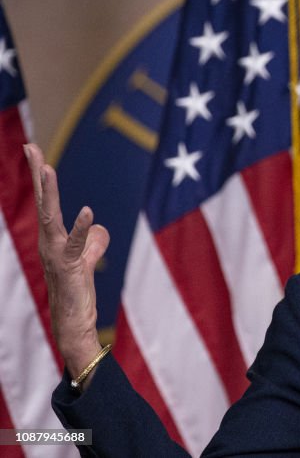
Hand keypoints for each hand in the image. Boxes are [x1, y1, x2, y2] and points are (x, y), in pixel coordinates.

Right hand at [24, 143, 109, 379]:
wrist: (72, 323)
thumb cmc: (77, 291)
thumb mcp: (87, 259)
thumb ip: (93, 241)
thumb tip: (99, 226)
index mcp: (53, 237)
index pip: (45, 200)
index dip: (40, 175)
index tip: (33, 148)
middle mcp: (49, 242)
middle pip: (43, 202)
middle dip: (37, 173)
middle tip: (30, 147)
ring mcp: (56, 254)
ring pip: (51, 218)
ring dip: (49, 193)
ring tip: (48, 169)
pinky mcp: (71, 267)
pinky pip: (76, 245)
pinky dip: (82, 228)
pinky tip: (89, 211)